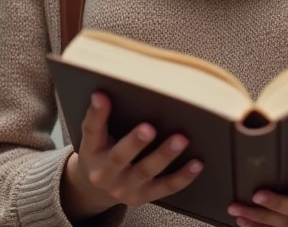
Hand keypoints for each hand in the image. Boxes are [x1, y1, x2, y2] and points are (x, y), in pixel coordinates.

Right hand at [61, 93, 201, 219]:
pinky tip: (197, 163)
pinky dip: (182, 176)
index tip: (101, 95)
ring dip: (164, 155)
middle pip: (119, 157)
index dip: (96, 113)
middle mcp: (105, 174)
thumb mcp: (96, 137)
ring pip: (145, 172)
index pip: (91, 130)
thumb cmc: (102, 152)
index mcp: (91, 151)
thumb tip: (111, 91)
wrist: (97, 190)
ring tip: (181, 139)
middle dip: (135, 142)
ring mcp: (124, 188)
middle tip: (149, 127)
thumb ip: (103, 117)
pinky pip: (165, 187)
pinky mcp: (143, 197)